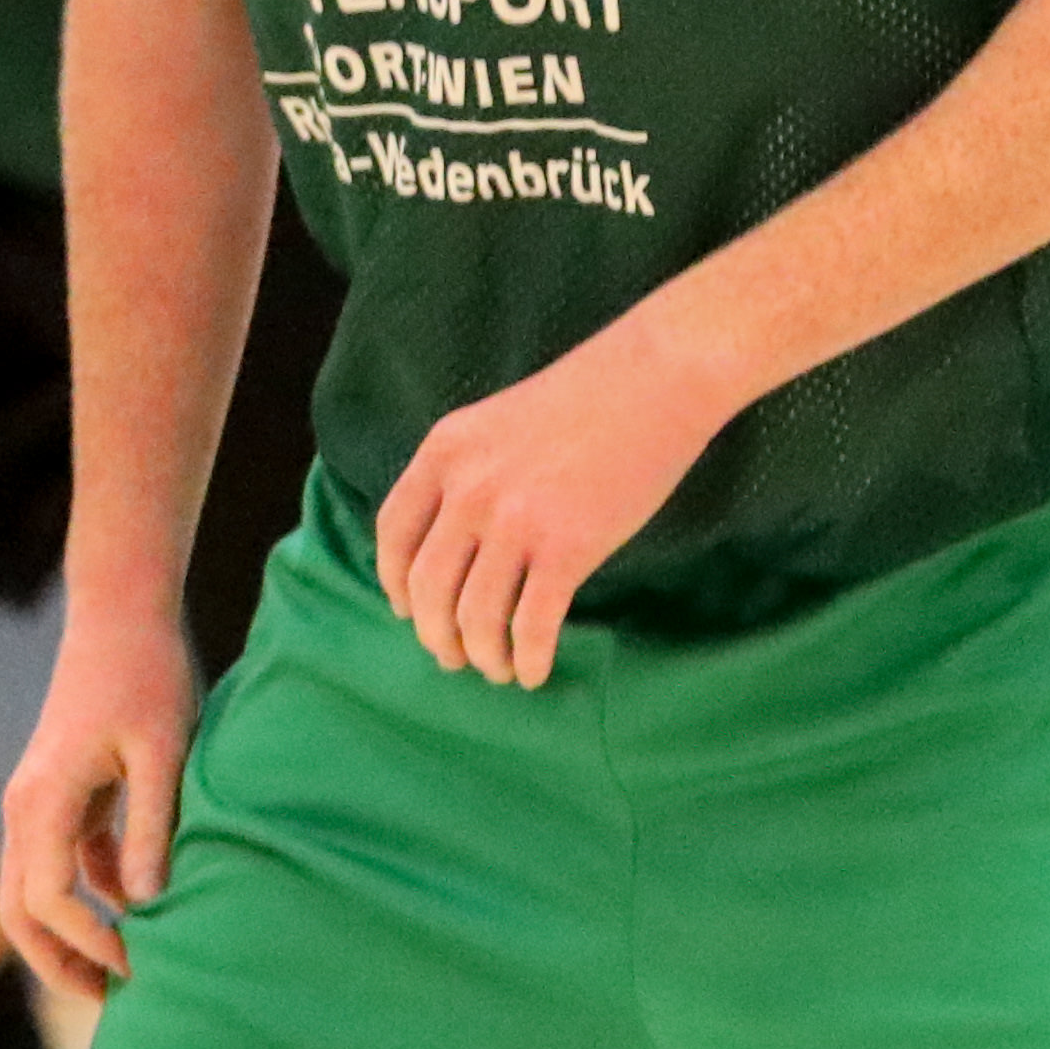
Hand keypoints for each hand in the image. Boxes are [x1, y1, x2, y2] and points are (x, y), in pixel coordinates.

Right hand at [0, 609, 198, 997]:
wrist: (122, 612)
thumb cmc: (147, 674)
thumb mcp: (163, 751)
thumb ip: (152, 826)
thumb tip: (148, 904)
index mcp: (43, 799)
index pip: (44, 898)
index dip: (85, 941)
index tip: (138, 962)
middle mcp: (26, 807)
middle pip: (18, 912)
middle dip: (59, 962)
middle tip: (116, 1000)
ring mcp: (38, 802)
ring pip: (34, 892)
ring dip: (73, 935)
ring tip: (130, 973)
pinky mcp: (62, 795)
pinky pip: (65, 863)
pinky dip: (94, 893)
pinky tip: (145, 905)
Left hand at [370, 319, 738, 687]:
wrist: (656, 377)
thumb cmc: (588, 398)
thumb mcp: (497, 422)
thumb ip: (468, 474)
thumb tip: (456, 548)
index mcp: (443, 452)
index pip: (393, 534)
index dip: (395, 584)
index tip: (407, 612)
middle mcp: (467, 488)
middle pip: (427, 587)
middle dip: (436, 635)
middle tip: (455, 657)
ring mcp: (515, 519)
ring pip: (475, 616)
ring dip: (483, 656)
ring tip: (499, 670)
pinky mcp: (566, 546)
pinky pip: (531, 625)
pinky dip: (528, 659)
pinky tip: (536, 671)